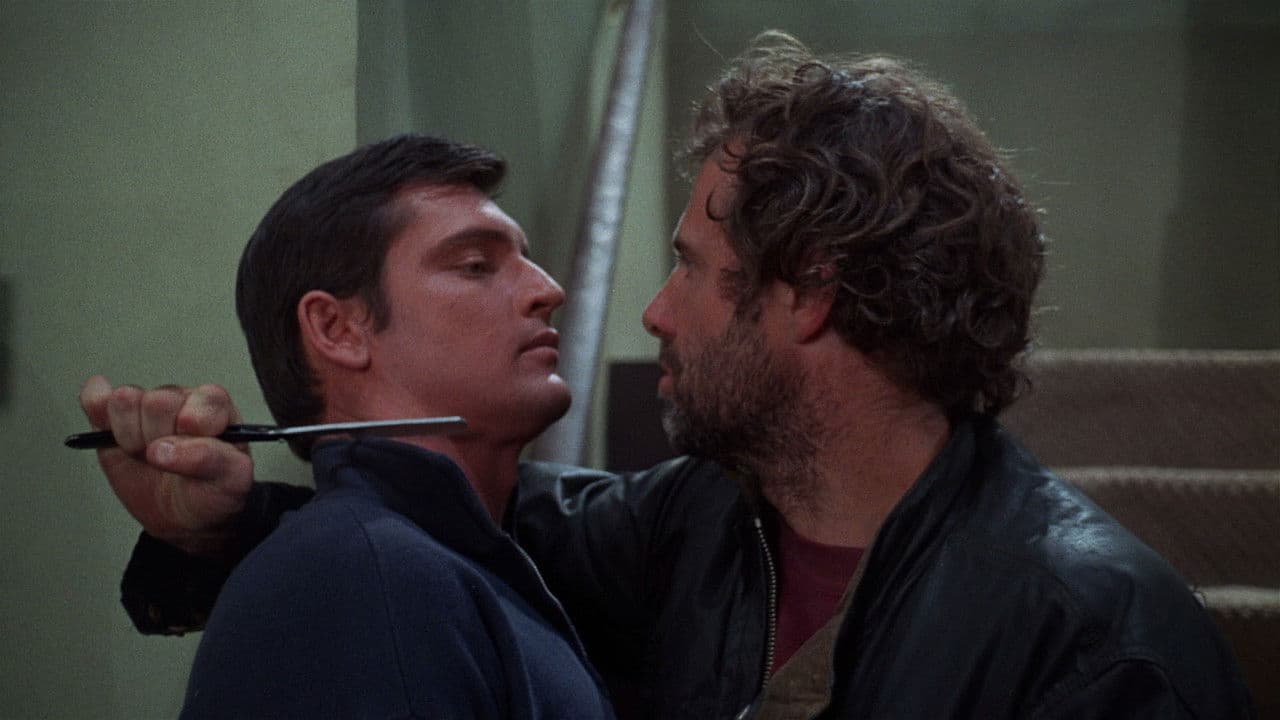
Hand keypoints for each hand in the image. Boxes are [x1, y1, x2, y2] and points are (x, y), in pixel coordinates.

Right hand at [79, 375, 254, 559]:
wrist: (184, 517)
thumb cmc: (213, 491)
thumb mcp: (230, 481)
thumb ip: (211, 458)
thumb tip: (165, 448)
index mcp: (216, 408)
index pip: (203, 398)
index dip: (192, 425)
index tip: (188, 450)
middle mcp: (180, 400)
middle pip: (157, 400)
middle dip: (159, 438)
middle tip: (166, 461)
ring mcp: (144, 407)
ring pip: (125, 400)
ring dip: (130, 436)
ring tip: (145, 456)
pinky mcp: (112, 418)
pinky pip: (95, 399)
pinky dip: (97, 413)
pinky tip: (111, 437)